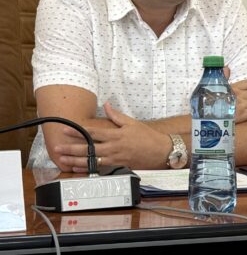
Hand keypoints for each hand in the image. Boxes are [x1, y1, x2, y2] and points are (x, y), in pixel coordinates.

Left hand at [55, 102, 170, 171]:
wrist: (160, 151)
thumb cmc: (147, 136)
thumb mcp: (132, 123)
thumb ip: (116, 115)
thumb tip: (106, 105)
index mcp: (116, 135)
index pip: (93, 132)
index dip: (78, 131)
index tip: (66, 129)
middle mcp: (113, 147)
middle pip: (88, 148)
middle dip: (71, 148)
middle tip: (58, 148)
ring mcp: (115, 159)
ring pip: (91, 161)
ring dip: (75, 161)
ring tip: (63, 159)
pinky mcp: (118, 167)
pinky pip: (99, 169)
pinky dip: (87, 169)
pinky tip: (77, 169)